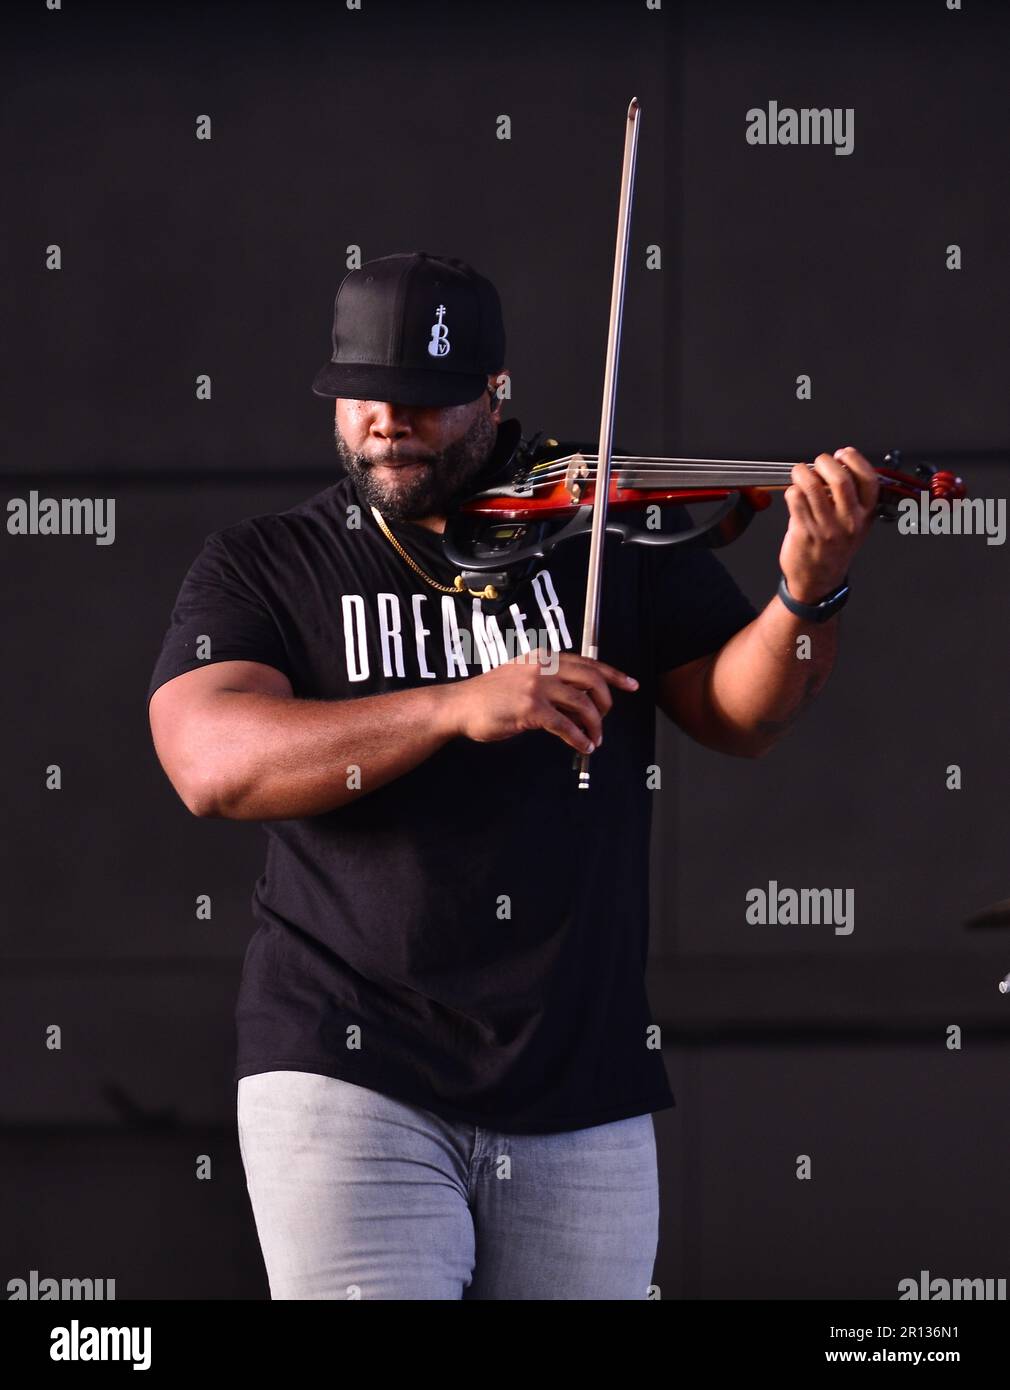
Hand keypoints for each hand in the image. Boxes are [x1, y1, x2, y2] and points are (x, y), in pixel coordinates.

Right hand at [443, 650, 638, 754]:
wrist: (460, 706)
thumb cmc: (490, 696)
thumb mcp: (523, 677)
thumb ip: (550, 682)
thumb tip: (579, 700)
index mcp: (544, 657)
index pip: (588, 662)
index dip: (613, 674)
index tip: (631, 684)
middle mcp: (544, 667)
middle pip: (592, 680)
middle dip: (606, 702)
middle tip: (605, 719)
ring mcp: (537, 687)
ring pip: (582, 705)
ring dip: (594, 726)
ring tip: (594, 739)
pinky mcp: (530, 709)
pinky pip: (566, 726)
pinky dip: (578, 738)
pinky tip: (582, 746)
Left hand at [779, 446, 879, 602]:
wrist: (818, 581)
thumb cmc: (834, 549)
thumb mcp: (856, 525)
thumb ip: (852, 498)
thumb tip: (837, 466)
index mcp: (865, 515)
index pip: (868, 478)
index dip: (854, 459)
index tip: (842, 454)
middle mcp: (848, 521)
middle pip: (839, 478)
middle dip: (824, 462)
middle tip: (817, 463)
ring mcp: (826, 527)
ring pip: (811, 486)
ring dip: (802, 472)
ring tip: (800, 474)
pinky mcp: (804, 531)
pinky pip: (795, 499)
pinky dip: (792, 490)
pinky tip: (794, 494)